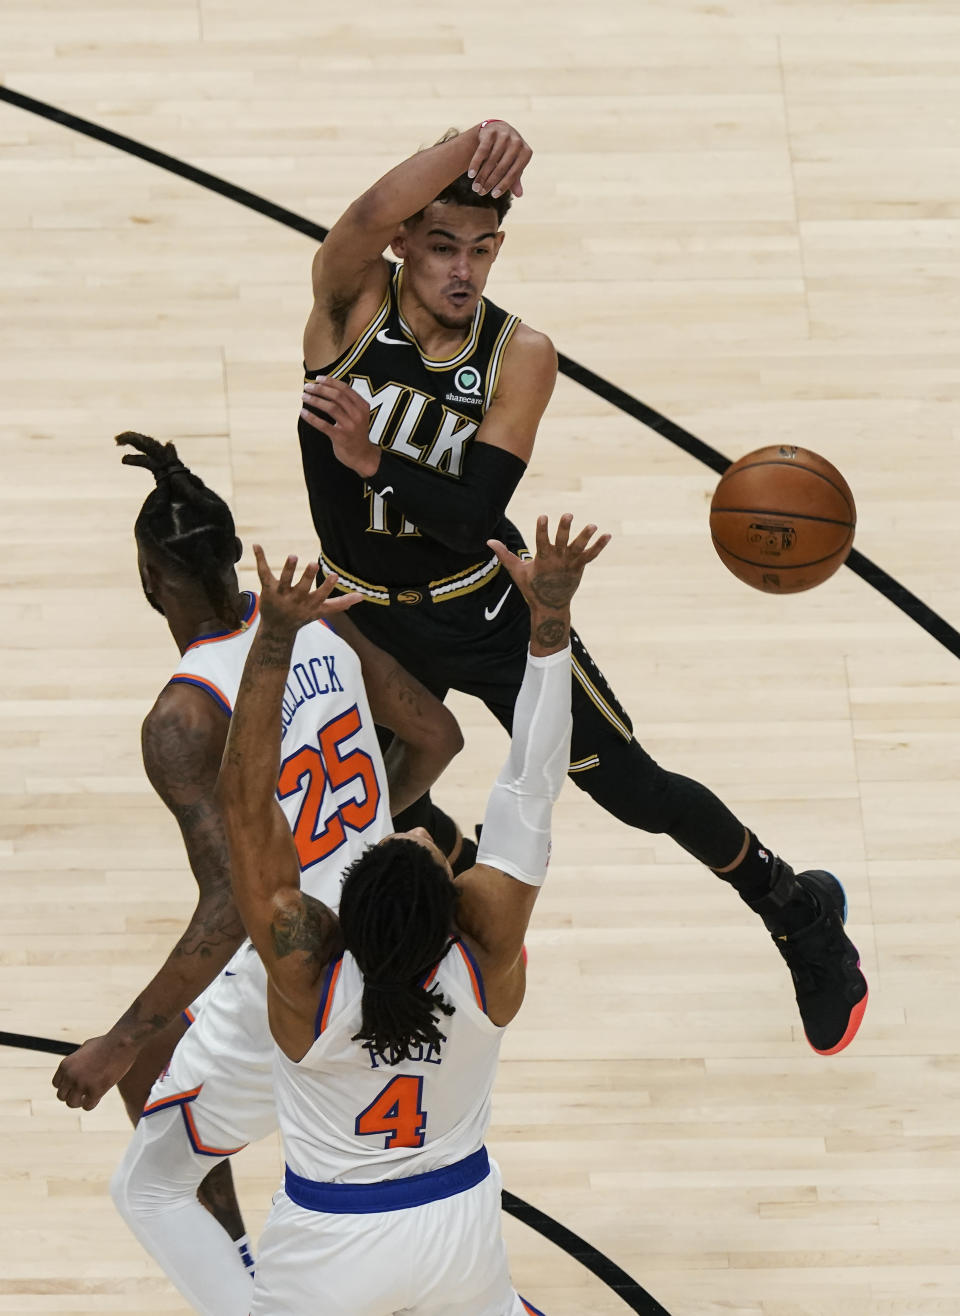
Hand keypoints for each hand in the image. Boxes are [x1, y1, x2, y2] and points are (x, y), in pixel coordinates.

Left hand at [52, 1033, 136, 1111]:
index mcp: (65, 1065)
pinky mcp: (95, 1090)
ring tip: (90, 1096)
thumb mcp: (85, 1048)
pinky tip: (99, 1096)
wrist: (121, 1043)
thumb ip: (76, 1060)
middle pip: (62, 1096)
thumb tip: (74, 1068)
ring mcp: (82, 1084)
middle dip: (72, 1095)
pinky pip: (87, 1106)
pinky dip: (92, 1103)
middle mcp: (70, 1076)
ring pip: (72, 1103)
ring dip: (81, 1101)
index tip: (76, 1085)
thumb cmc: (106, 1043)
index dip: (67, 1086)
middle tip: (84, 1092)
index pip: (56, 1084)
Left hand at [254, 546, 362, 638]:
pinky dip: (260, 559)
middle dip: (308, 576)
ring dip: (288, 568)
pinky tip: (256, 545)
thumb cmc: (303, 617)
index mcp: (310, 605)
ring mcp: (281, 594)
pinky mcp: (268, 588)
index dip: (327, 586)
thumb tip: (362, 596)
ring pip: (284, 580)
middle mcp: (296, 600)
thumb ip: (341, 603)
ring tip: (293, 556)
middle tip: (314, 564)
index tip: (335, 575)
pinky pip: (263, 573)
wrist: (277, 629)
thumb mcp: (322, 612)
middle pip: (302, 587)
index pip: (320, 596)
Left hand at [301, 378, 379, 478]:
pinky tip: (303, 412)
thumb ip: (348, 403)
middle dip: (320, 389)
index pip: (345, 388)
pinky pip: (323, 425)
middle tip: (307, 387)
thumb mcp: (358, 415)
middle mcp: (357, 414)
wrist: (362, 455)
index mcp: (362, 406)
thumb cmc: (356, 433)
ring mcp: (350, 426)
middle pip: (336, 396)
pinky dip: (311, 418)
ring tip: (303, 396)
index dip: (330, 381)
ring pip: (330, 407)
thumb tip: (326, 387)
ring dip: (314, 400)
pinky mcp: (341, 437)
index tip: (317, 379)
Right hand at [467, 121, 531, 198]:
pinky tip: (471, 174)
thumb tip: (519, 195)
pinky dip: (476, 163)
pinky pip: (482, 151)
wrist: (498, 129)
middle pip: (501, 167)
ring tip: (475, 187)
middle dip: (490, 182)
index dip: (503, 185)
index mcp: (526, 152)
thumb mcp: (514, 164)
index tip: (493, 196)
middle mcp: (517, 142)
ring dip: (482, 176)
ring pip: (491, 160)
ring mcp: (504, 135)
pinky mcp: (491, 132)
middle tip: (481, 193)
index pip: (514, 173)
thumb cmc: (508, 153)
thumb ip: (516, 179)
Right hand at [488, 513, 609, 614]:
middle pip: (562, 542)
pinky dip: (599, 546)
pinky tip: (608, 535)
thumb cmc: (531, 587)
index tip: (543, 516)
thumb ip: (505, 555)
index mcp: (542, 560)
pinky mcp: (579, 568)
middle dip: (564, 529)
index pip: (541, 542)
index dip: (542, 529)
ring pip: (579, 548)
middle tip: (568, 515)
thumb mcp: (517, 571)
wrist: (550, 605)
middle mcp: (557, 560)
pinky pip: (590, 555)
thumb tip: (489, 541)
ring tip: (594, 525)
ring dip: (586, 537)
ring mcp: (570, 564)